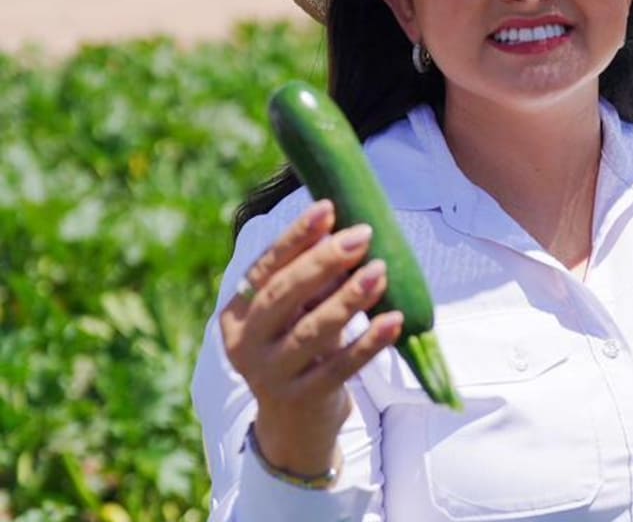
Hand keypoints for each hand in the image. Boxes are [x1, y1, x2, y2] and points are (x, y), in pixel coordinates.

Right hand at [219, 199, 403, 474]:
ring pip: (311, 331)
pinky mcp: (303, 399)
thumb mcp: (297, 314)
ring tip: (381, 271)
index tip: (328, 208)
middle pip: (283, 295)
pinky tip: (394, 321)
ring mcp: (271, 375)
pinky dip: (369, 342)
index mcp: (238, 313)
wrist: (295, 425)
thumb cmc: (301, 349)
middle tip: (362, 235)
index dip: (296, 237)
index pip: (266, 267)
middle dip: (324, 261)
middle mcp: (245, 344)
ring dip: (349, 298)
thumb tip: (347, 227)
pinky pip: (340, 367)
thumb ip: (311, 279)